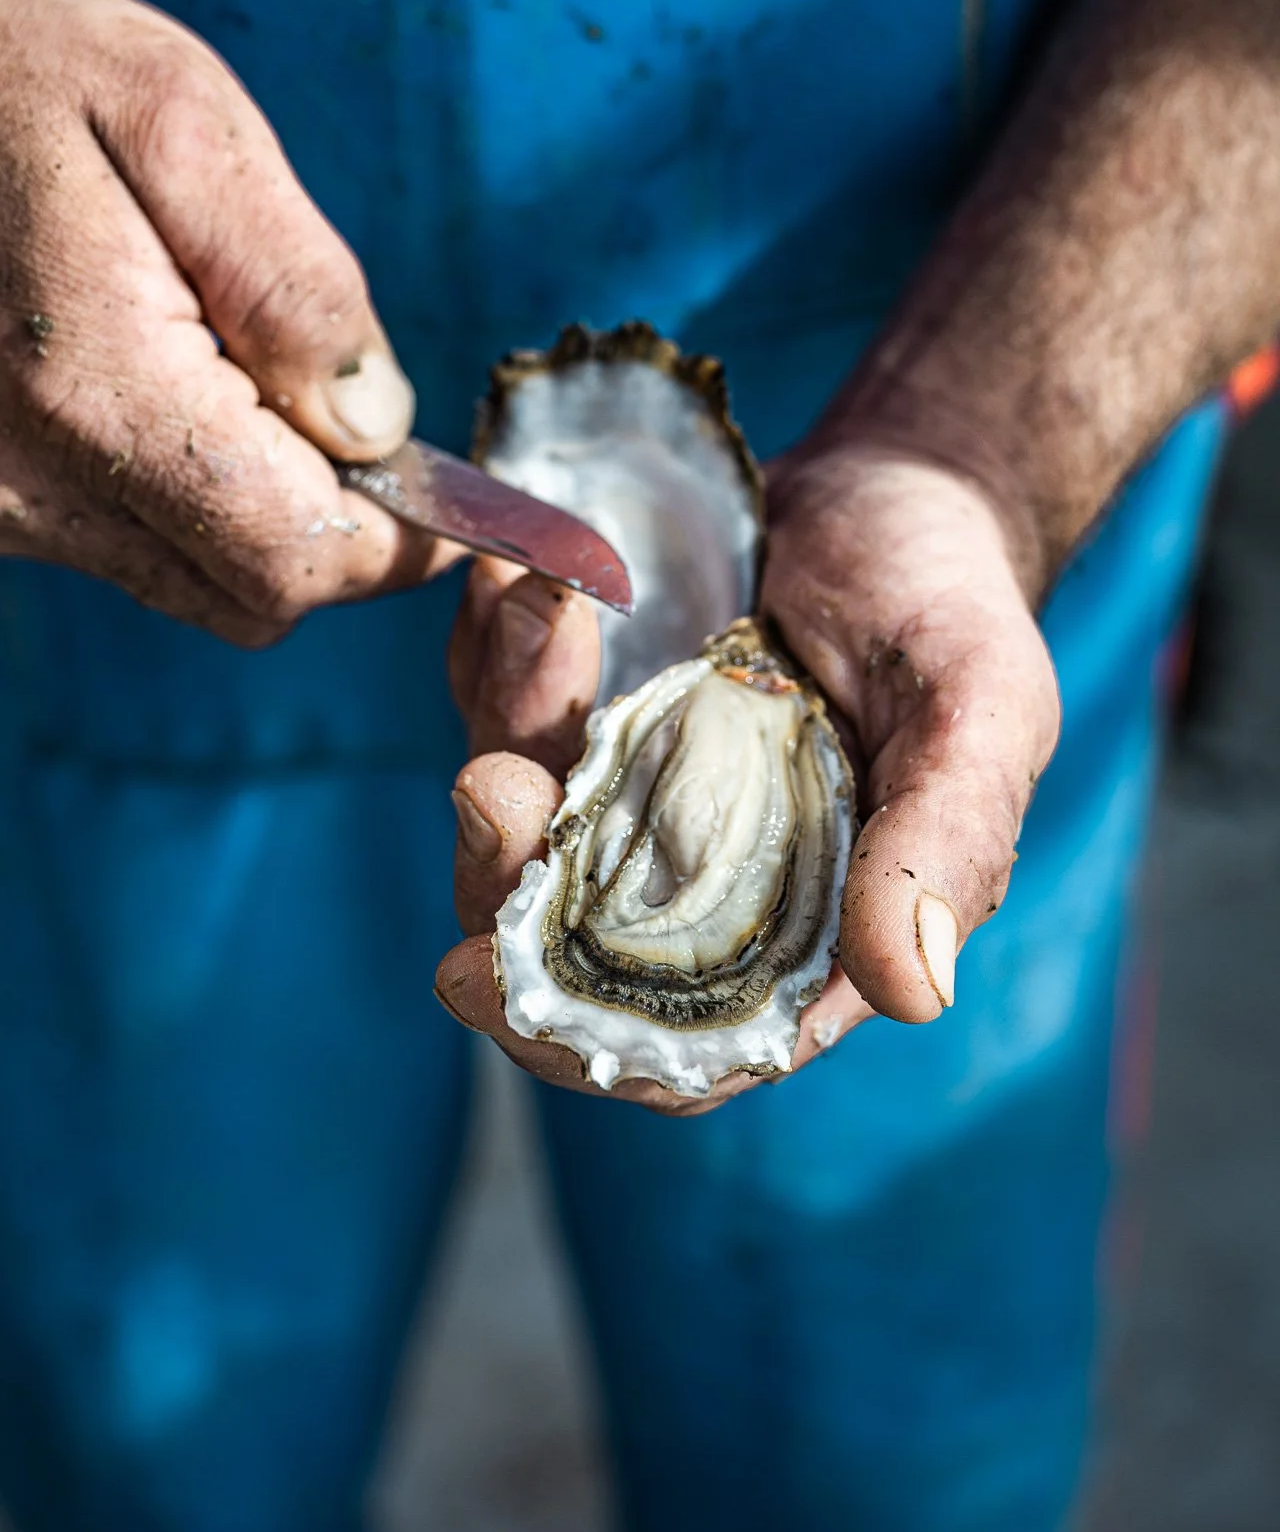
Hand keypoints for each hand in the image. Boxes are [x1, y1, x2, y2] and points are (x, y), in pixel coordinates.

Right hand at [0, 0, 446, 645]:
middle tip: (347, 415)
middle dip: (337, 530)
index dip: (398, 542)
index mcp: (95, 388)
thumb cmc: (9, 75)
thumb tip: (378, 426)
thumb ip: (294, 284)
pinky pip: (123, 546)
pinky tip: (173, 389)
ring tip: (243, 375)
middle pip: (251, 594)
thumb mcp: (175, 119)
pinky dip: (186, 502)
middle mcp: (31, 482)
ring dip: (259, 514)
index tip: (444, 493)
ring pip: (190, 582)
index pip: (295, 555)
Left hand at [435, 437, 1060, 1111]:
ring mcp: (642, 797)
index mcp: (810, 927)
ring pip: (522, 819)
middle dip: (504, 866)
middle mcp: (711, 883)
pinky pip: (513, 712)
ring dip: (506, 723)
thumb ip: (945, 840)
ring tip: (531, 613)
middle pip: (560, 940)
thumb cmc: (949, 602)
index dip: (574, 1037)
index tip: (476, 973)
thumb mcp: (978, 708)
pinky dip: (498, 653)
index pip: (678, 1045)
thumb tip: (912, 993)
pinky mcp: (598, 717)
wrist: (895, 486)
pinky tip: (518, 582)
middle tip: (491, 780)